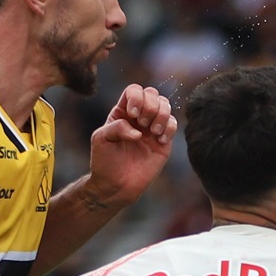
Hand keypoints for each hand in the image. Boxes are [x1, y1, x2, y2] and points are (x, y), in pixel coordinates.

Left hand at [85, 84, 176, 204]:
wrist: (116, 186)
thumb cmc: (105, 161)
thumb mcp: (101, 139)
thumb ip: (117, 127)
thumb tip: (139, 132)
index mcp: (122, 112)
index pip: (134, 90)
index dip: (137, 97)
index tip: (132, 114)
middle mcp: (139, 116)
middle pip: (152, 94)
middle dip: (150, 106)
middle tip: (142, 124)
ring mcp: (152, 128)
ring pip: (165, 105)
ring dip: (161, 115)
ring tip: (153, 132)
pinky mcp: (163, 141)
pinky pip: (173, 124)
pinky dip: (169, 128)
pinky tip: (159, 141)